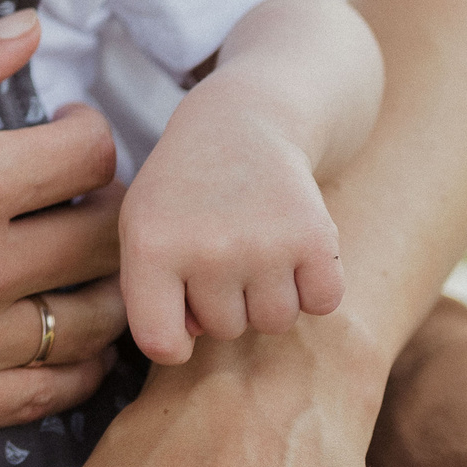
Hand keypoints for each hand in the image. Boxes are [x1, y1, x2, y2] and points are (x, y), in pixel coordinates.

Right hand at [0, 14, 135, 435]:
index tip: (67, 128)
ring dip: (104, 287)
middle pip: (105, 242)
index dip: (90, 132)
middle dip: (110, 208)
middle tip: (85, 196)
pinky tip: (56, 334)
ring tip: (80, 264)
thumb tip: (28, 30)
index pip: (89, 155)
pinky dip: (72, 363)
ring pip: (90, 323)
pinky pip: (44, 393)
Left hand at [119, 92, 344, 365]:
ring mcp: (264, 245)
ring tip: (255, 244)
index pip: (160, 344)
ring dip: (269, 293)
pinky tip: (294, 245)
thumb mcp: (143, 228)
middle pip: (224, 330)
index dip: (173, 338)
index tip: (180, 310)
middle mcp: (206, 250)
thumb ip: (150, 293)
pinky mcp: (317, 238)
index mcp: (151, 247)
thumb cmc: (184, 190)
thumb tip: (190, 341)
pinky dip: (315, 284)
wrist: (243, 122)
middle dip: (224, 299)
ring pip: (274, 322)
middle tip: (222, 246)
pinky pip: (322, 303)